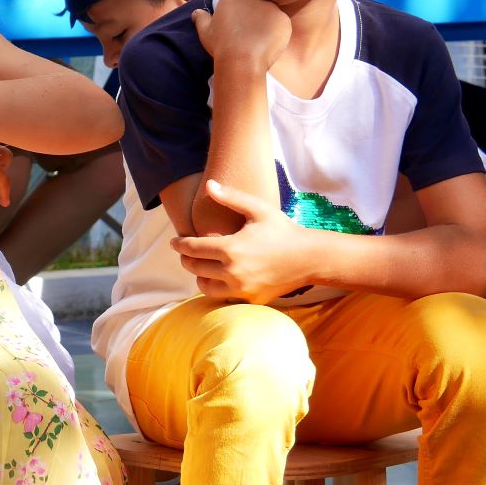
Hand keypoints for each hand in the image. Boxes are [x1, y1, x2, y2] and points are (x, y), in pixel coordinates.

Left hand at [170, 179, 310, 302]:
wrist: (310, 258)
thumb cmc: (283, 230)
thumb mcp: (258, 209)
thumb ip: (231, 197)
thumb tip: (209, 184)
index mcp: (231, 249)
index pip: (192, 249)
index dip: (179, 244)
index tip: (174, 241)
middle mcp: (233, 272)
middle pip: (194, 268)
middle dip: (186, 258)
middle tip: (186, 252)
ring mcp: (241, 289)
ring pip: (205, 286)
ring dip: (199, 276)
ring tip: (202, 265)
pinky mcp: (251, 300)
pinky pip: (224, 297)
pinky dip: (218, 288)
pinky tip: (219, 277)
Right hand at [192, 0, 290, 74]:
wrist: (242, 60)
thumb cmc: (221, 46)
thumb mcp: (205, 32)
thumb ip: (201, 19)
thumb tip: (196, 13)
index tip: (243, 11)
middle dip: (256, 10)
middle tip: (251, 28)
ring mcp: (270, 7)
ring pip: (271, 11)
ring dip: (267, 21)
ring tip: (259, 38)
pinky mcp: (283, 19)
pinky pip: (281, 23)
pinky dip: (277, 31)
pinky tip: (268, 42)